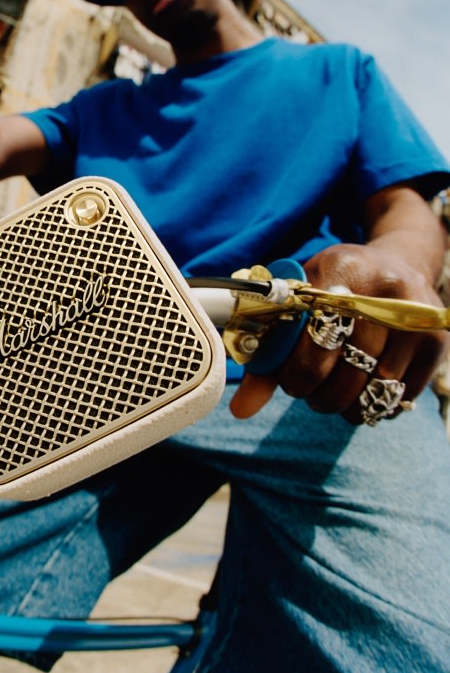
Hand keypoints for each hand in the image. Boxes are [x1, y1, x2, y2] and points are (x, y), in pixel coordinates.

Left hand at [230, 242, 448, 423]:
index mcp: (340, 271)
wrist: (398, 263)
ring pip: (373, 390)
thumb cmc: (333, 287)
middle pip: (346, 370)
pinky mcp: (437, 341)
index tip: (288, 379)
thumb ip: (268, 352)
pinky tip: (361, 388)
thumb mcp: (297, 300)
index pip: (314, 338)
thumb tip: (242, 409)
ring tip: (332, 391)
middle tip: (307, 391)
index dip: (296, 372)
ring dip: (345, 404)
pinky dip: (373, 405)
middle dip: (318, 393)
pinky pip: (399, 397)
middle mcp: (384, 291)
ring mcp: (415, 317)